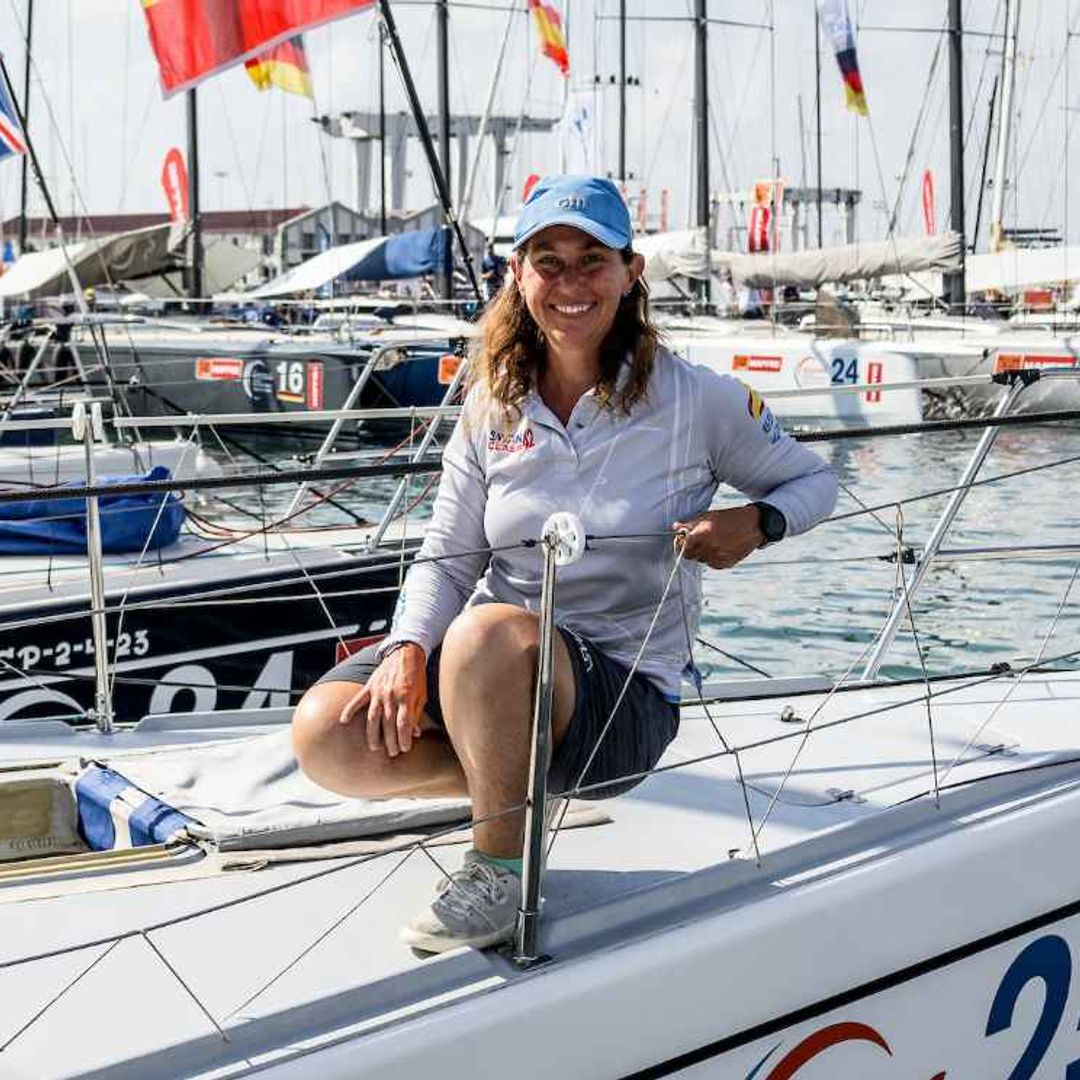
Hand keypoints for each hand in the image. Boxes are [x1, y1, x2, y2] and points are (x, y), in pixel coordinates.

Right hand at [339, 642, 427, 756]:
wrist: (405, 652)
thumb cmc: (416, 675)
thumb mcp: (421, 694)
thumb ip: (416, 713)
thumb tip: (414, 733)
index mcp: (406, 696)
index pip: (404, 723)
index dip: (404, 737)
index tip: (405, 748)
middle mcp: (391, 695)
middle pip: (388, 723)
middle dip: (391, 740)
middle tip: (393, 753)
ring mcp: (378, 691)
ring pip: (373, 717)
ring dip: (373, 734)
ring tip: (375, 747)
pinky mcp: (370, 686)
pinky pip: (358, 700)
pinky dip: (350, 710)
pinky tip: (344, 721)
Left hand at [672, 506, 764, 569]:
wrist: (754, 525)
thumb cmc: (730, 518)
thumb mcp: (709, 516)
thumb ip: (691, 524)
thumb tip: (675, 526)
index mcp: (703, 534)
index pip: (683, 547)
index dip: (680, 543)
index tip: (682, 539)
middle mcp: (709, 548)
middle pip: (690, 556)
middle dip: (690, 549)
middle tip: (696, 541)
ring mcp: (718, 557)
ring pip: (701, 560)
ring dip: (702, 553)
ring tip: (712, 541)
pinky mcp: (726, 564)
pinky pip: (712, 563)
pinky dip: (712, 557)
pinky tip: (720, 546)